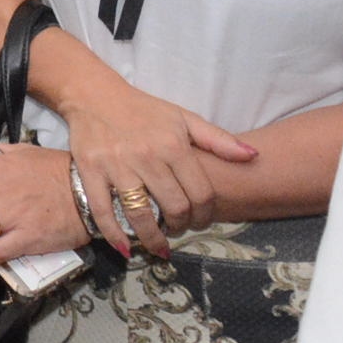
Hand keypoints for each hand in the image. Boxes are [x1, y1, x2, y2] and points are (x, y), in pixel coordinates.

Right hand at [61, 80, 255, 255]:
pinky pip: (102, 210)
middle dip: (181, 226)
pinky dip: (113, 234)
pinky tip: (124, 247)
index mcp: (173, 145)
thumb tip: (253, 156)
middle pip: (174, 207)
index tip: (200, 222)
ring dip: (153, 239)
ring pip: (140, 214)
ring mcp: (116, 165)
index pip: (200, 193)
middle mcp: (147, 156)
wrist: (94, 94)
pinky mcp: (90, 171)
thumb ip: (218, 140)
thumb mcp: (183, 118)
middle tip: (179, 229)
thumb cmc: (143, 109)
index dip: (206, 215)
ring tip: (159, 247)